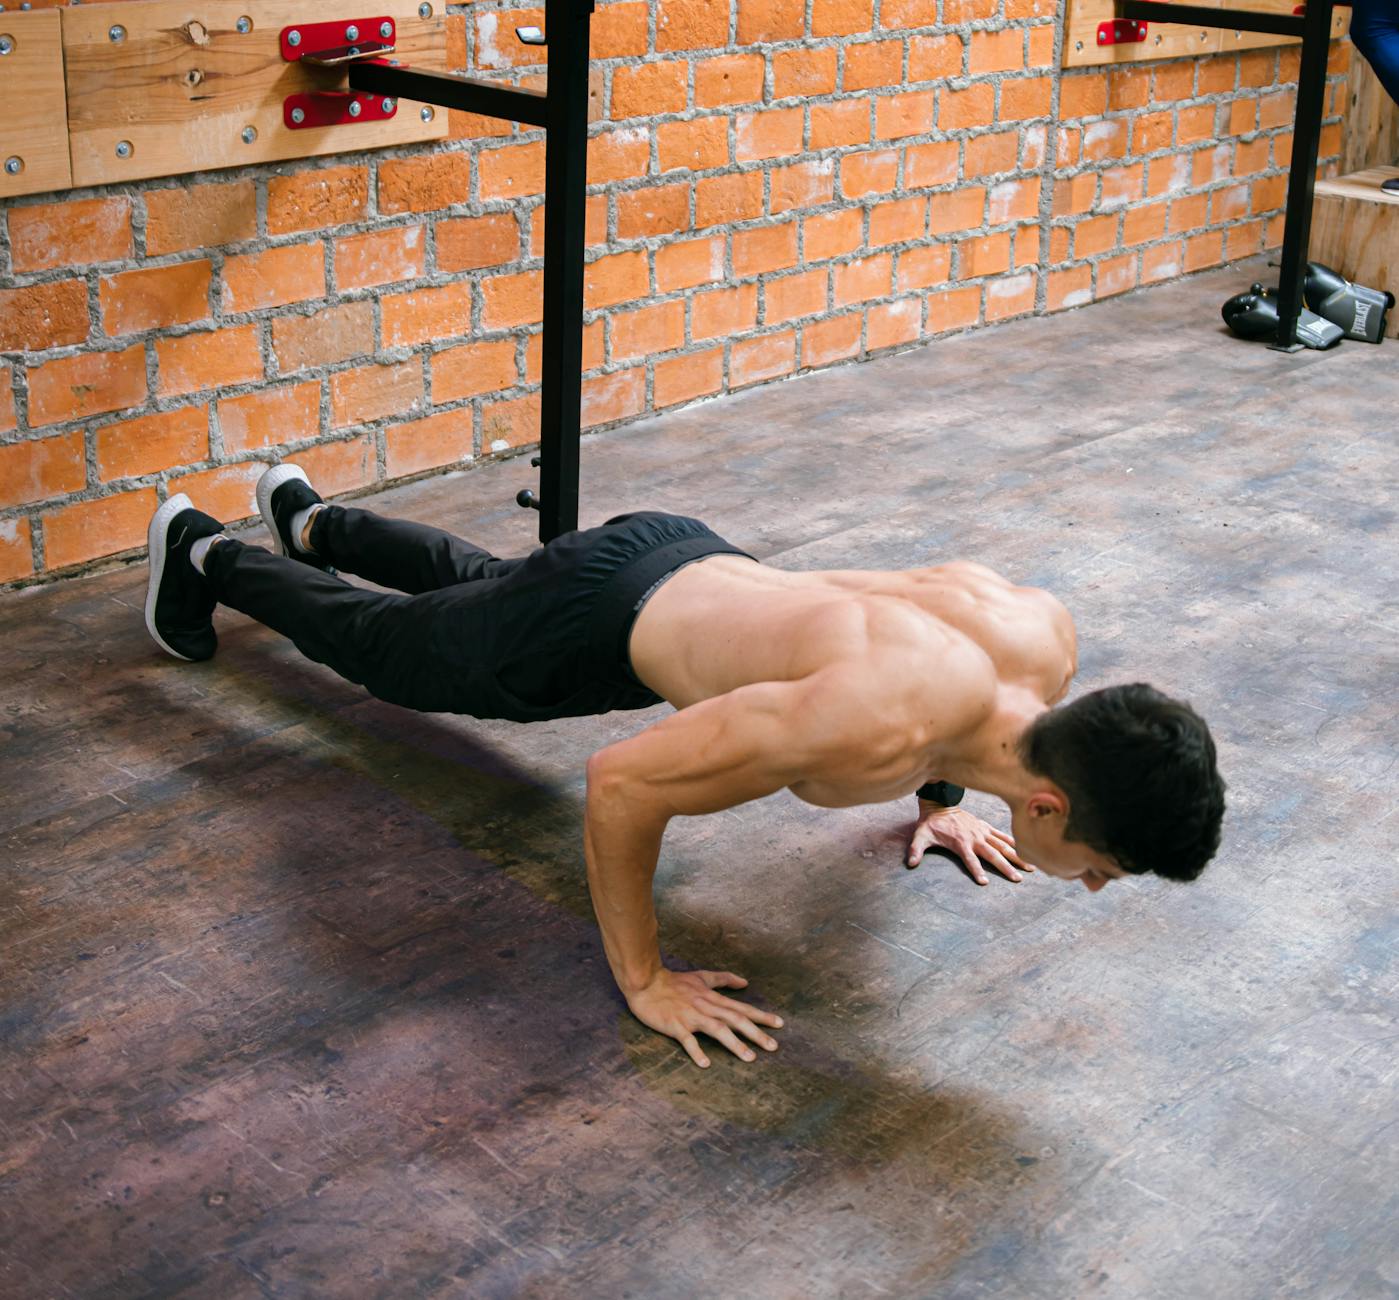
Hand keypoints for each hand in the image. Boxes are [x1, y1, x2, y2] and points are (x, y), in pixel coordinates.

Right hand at [626, 968, 782, 1067]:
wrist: (646, 983)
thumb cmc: (674, 981)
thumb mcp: (701, 976)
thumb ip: (724, 979)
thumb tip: (745, 982)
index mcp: (712, 998)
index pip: (741, 1008)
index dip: (761, 1016)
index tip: (780, 1024)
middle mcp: (705, 1006)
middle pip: (735, 1020)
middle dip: (756, 1033)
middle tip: (773, 1046)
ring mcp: (690, 1016)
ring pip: (716, 1029)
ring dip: (734, 1043)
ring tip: (750, 1058)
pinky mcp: (675, 1025)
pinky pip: (687, 1040)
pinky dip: (697, 1051)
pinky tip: (706, 1064)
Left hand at [907, 806, 1035, 885]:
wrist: (940, 804)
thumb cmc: (931, 824)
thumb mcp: (920, 836)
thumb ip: (916, 850)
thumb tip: (910, 864)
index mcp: (961, 843)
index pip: (970, 860)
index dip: (977, 871)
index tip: (985, 882)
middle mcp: (975, 838)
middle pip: (993, 855)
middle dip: (1006, 867)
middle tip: (1018, 879)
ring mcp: (982, 831)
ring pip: (1002, 845)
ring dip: (1016, 856)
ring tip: (1030, 867)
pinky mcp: (985, 826)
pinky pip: (1001, 834)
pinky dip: (1012, 841)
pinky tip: (1023, 849)